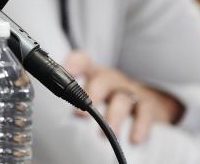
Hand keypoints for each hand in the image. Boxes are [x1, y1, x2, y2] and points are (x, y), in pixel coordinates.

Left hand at [63, 51, 183, 143]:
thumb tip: (51, 110)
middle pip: (102, 81)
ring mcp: (130, 91)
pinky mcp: (147, 105)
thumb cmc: (111, 95)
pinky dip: (140, 126)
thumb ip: (75, 95)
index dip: (74, 63)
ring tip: (104, 133)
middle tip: (80, 115)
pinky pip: (144, 113)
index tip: (65, 72)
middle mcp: (112, 79)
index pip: (84, 60)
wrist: (148, 100)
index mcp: (96, 73)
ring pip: (122, 99)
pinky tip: (134, 139)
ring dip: (113, 116)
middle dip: (91, 96)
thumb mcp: (93, 90)